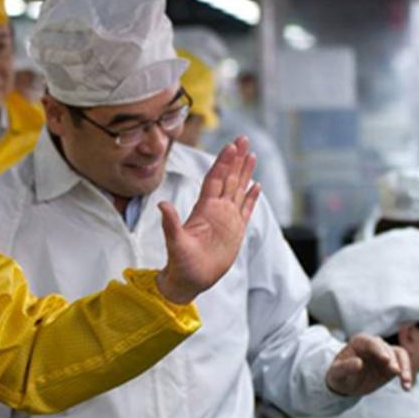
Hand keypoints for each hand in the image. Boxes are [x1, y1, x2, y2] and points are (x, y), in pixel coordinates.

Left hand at [156, 136, 259, 302]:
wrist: (189, 280)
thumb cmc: (180, 263)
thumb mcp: (175, 243)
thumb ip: (171, 224)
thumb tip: (162, 205)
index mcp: (204, 209)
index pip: (215, 179)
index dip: (223, 163)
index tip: (230, 146)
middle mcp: (216, 210)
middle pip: (228, 178)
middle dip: (235, 158)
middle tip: (243, 138)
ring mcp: (226, 219)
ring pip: (237, 189)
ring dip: (244, 172)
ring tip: (251, 153)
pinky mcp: (235, 231)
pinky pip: (245, 209)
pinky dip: (251, 197)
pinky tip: (256, 185)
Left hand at [326, 333, 412, 394]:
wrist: (346, 384)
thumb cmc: (338, 375)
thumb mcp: (337, 373)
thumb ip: (346, 367)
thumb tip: (359, 362)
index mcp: (359, 342)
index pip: (371, 342)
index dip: (378, 349)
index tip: (385, 359)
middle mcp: (374, 345)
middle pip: (387, 348)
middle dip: (392, 359)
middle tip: (395, 372)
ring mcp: (384, 354)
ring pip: (400, 354)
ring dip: (405, 366)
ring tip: (405, 380)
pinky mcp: (392, 364)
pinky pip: (404, 366)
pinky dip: (406, 375)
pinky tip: (406, 388)